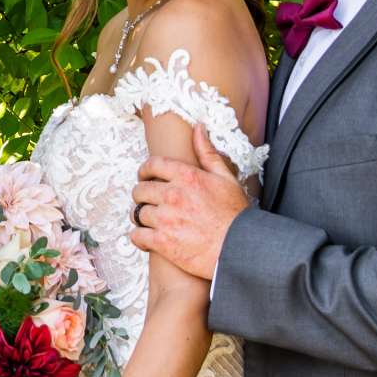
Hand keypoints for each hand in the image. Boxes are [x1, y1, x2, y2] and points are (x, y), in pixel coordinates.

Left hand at [129, 121, 248, 281]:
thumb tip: (198, 127)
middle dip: (142, 195)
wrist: (240, 248)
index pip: (152, 164)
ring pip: (137, 213)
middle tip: (148, 201)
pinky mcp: (163, 242)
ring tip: (150, 220)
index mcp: (187, 177)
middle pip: (140, 190)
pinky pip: (137, 235)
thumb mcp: (226, 178)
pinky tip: (146, 238)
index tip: (145, 176)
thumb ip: (207, 152)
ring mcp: (166, 219)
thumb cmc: (235, 214)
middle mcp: (173, 195)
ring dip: (141, 216)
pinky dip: (138, 237)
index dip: (145, 170)